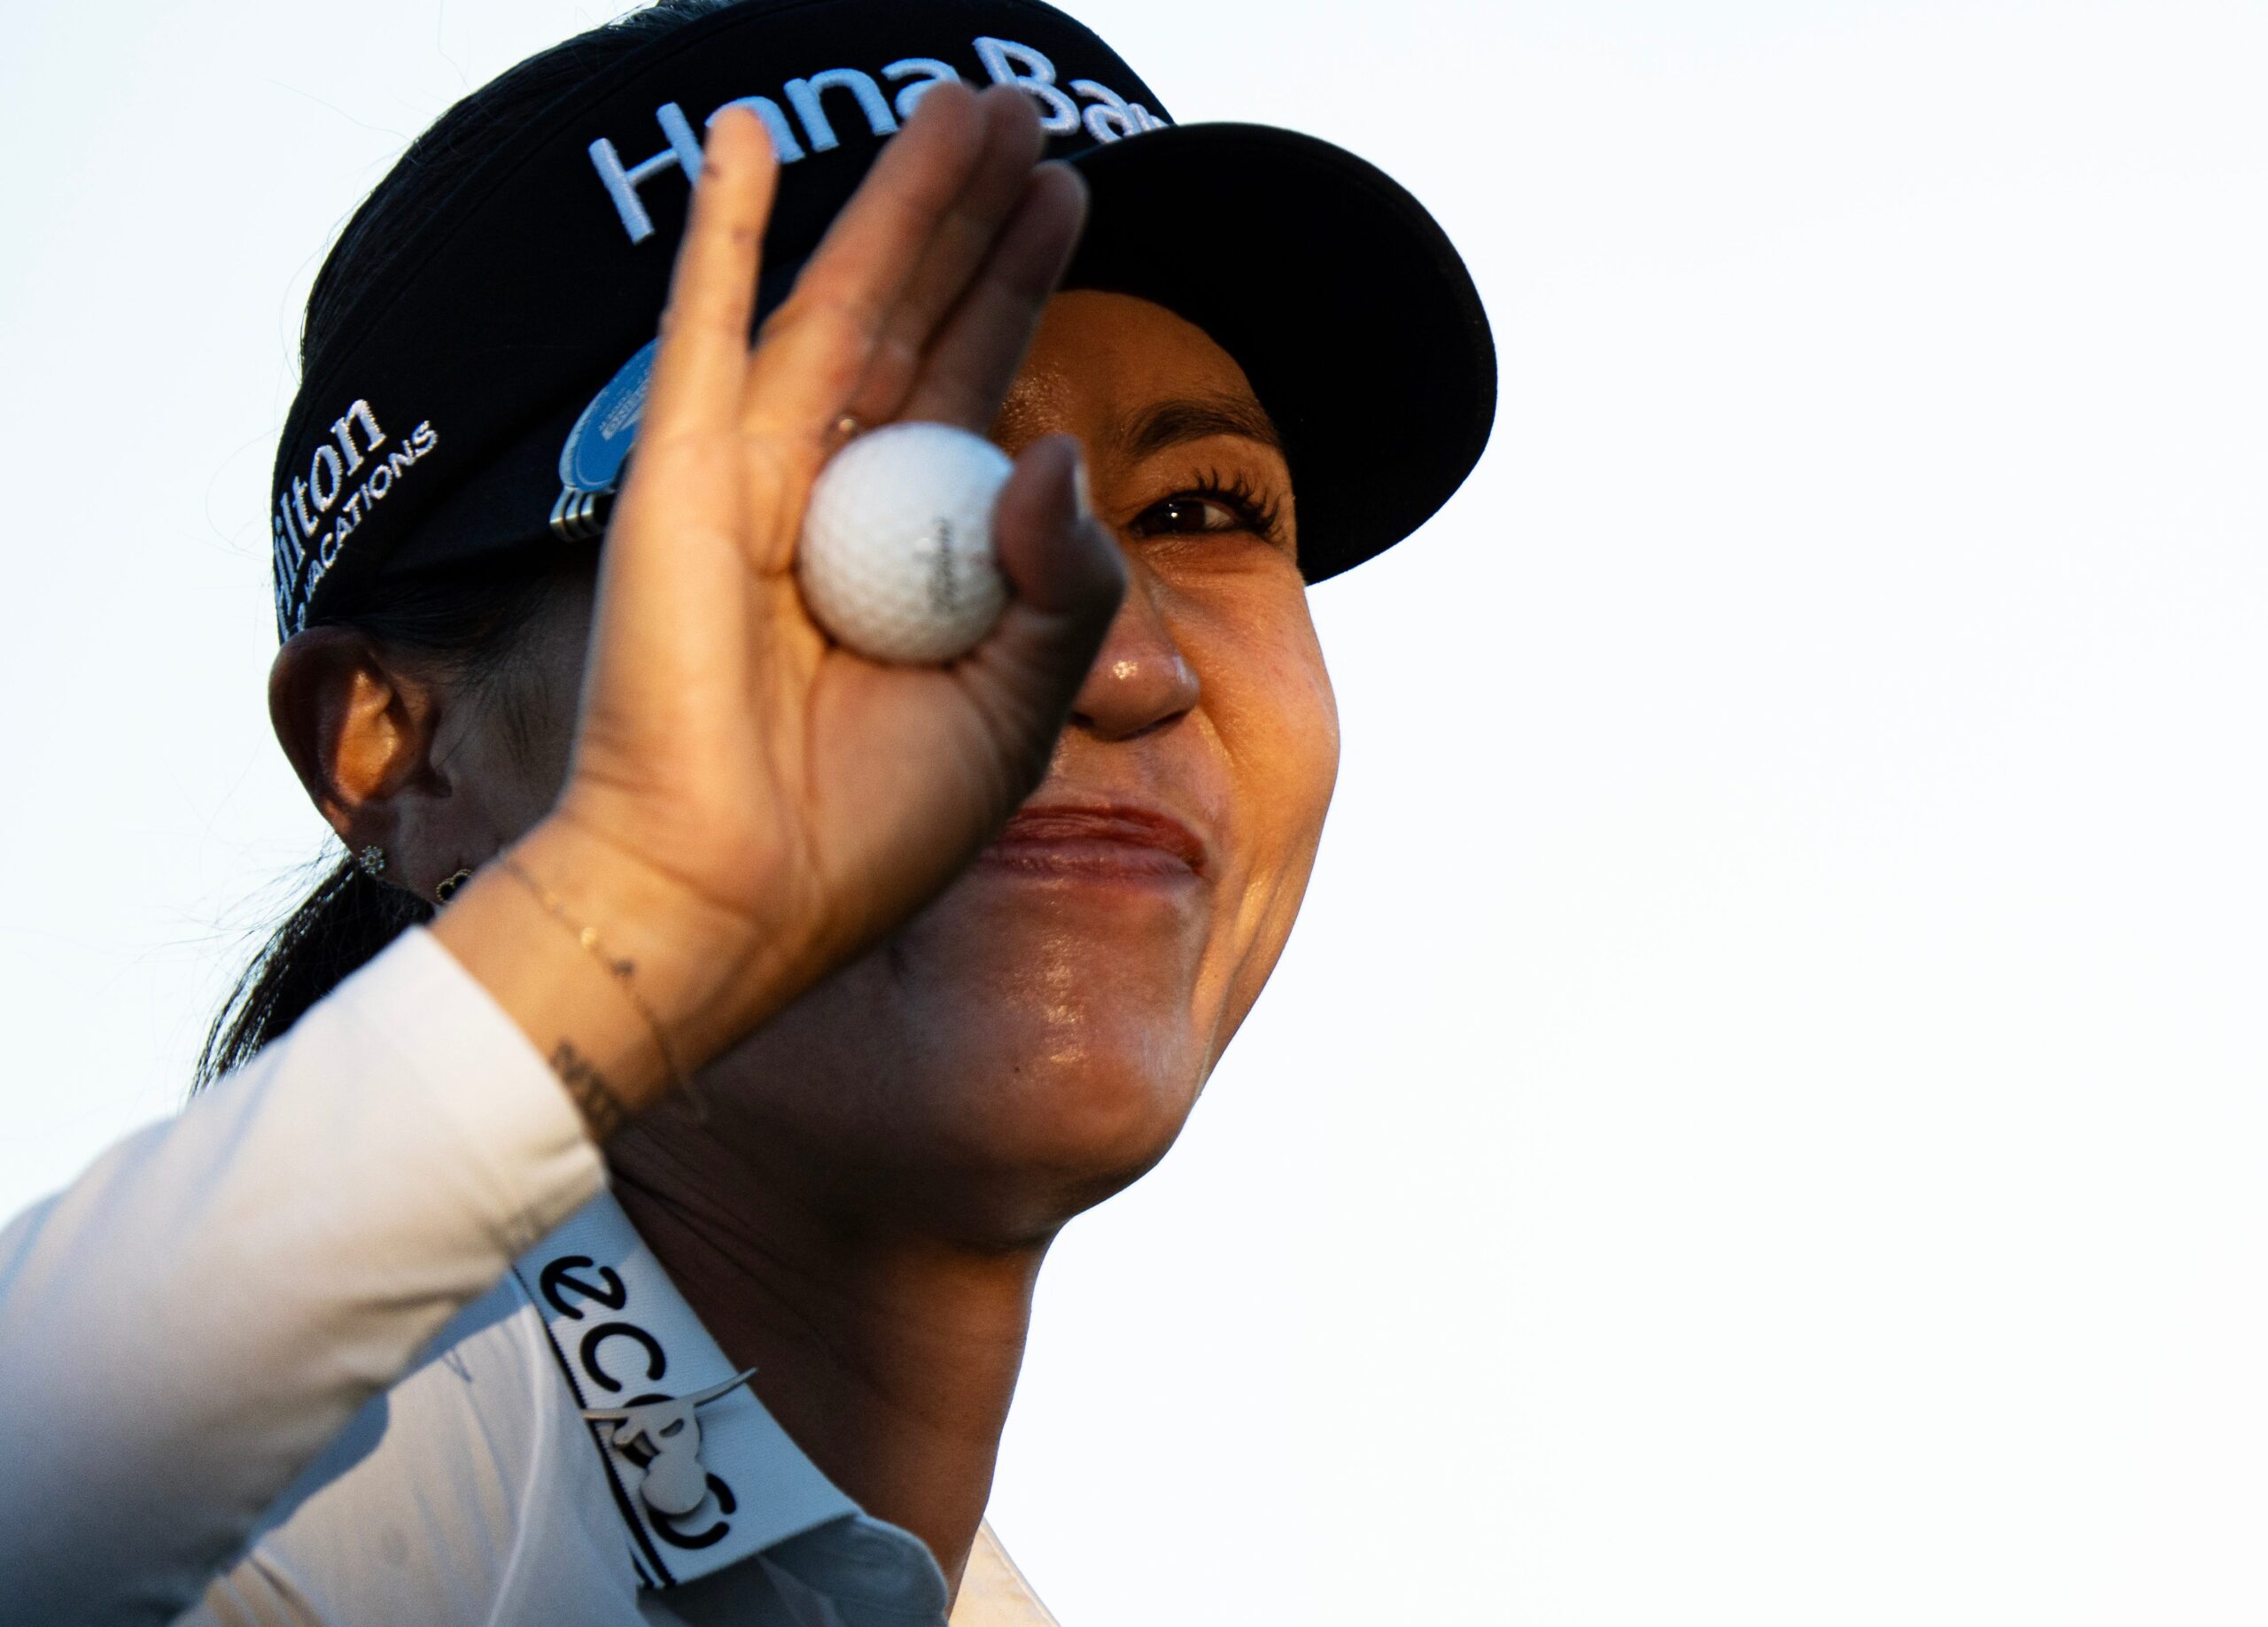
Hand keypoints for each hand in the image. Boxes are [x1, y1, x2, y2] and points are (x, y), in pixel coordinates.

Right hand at [439, 84, 1123, 1112]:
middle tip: (1022, 109)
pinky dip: (722, 232)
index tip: (1071, 193)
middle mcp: (840, 501)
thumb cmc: (877, 827)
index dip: (1023, 287)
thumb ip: (1066, 579)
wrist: (735, 893)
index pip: (982, 387)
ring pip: (839, 301)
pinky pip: (703, 329)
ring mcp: (755, 480)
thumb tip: (1061, 448)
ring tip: (960, 101)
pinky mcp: (676, 479)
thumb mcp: (1020, 704)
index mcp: (919, 556)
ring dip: (895, 198)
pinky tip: (744, 137)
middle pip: (920, 319)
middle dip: (971, 216)